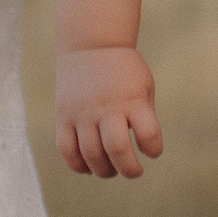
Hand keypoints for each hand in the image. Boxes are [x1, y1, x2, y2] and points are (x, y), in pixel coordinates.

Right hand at [56, 44, 162, 178]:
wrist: (91, 45)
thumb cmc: (124, 71)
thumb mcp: (144, 87)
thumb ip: (144, 118)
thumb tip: (141, 153)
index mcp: (132, 99)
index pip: (148, 135)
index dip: (154, 150)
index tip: (152, 150)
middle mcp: (107, 107)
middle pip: (117, 150)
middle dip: (129, 170)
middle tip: (133, 171)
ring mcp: (82, 113)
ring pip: (91, 155)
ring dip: (104, 171)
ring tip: (111, 169)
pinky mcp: (63, 116)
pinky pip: (67, 150)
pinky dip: (78, 166)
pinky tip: (89, 166)